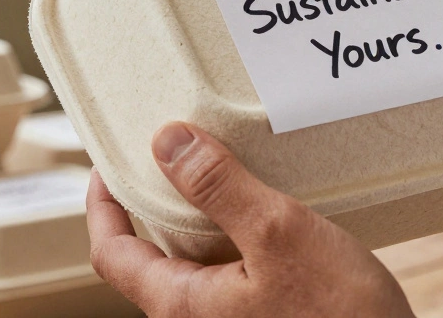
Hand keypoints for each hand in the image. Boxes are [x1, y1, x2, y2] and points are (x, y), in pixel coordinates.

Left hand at [87, 122, 413, 316]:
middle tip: (172, 154)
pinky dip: (237, 233)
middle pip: (151, 255)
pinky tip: (268, 210)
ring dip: (202, 216)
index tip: (109, 163)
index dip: (101, 204)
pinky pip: (233, 269)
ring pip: (197, 261)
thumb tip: (167, 142)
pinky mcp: (267, 316)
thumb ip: (218, 187)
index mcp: (182, 305)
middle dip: (156, 202)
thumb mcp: (278, 233)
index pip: (111, 253)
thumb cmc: (341, 316)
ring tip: (224, 170)